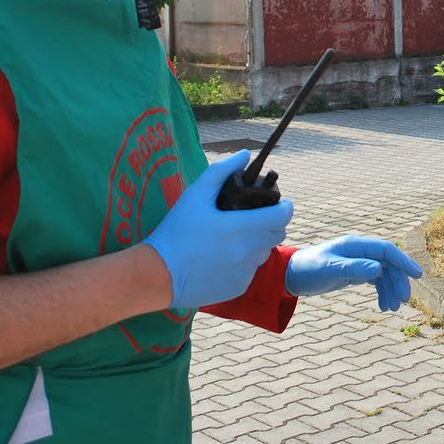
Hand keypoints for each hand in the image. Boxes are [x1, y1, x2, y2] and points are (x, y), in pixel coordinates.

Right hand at [141, 150, 292, 308]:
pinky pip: (251, 271)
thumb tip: (244, 155)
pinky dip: (244, 263)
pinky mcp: (238, 287)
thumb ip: (221, 172)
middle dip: (272, 223)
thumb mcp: (195, 195)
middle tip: (255, 217)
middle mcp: (248, 252)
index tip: (279, 203)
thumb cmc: (176, 231)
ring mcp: (245, 272)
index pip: (282, 216)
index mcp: (241, 228)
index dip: (285, 207)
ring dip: (258, 243)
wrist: (158, 274)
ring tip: (235, 238)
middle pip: (277, 234)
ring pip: (264, 253)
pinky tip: (223, 258)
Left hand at [286, 235, 423, 310]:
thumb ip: (353, 268)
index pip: (387, 250)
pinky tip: (383, 306)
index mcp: (355, 245)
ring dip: (391, 289)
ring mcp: (359, 261)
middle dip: (398, 281)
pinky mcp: (356, 272)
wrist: (292, 275)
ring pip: (384, 274)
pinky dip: (382, 292)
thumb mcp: (330, 270)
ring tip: (393, 308)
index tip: (417, 276)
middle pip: (388, 264)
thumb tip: (378, 269)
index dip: (403, 261)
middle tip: (403, 301)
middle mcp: (360, 251)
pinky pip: (376, 281)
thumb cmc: (308, 269)